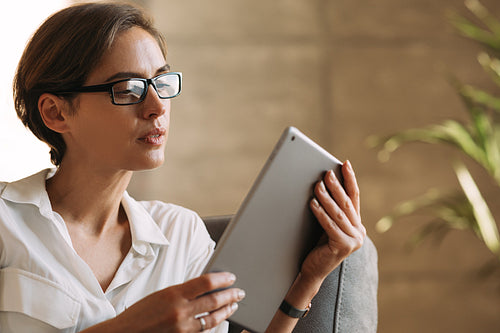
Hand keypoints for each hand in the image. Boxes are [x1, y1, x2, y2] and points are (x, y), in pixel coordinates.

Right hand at [113, 272, 244, 332]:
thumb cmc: (141, 313)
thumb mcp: (161, 295)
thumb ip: (183, 292)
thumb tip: (206, 286)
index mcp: (173, 293)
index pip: (205, 282)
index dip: (222, 279)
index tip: (232, 277)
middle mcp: (180, 311)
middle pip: (213, 301)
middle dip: (230, 296)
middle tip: (239, 292)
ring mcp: (182, 328)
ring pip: (212, 318)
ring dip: (225, 311)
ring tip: (233, 305)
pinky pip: (202, 331)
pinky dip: (212, 324)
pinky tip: (218, 319)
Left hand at [301, 160, 365, 283]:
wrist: (313, 270)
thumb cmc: (318, 245)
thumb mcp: (328, 225)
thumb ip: (333, 209)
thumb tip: (324, 182)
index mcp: (357, 224)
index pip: (354, 197)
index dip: (350, 179)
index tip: (345, 164)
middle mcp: (359, 232)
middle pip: (346, 204)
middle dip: (336, 186)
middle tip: (327, 173)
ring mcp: (353, 241)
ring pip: (338, 214)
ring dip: (327, 198)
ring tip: (317, 185)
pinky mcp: (343, 246)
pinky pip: (330, 225)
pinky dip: (320, 213)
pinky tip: (313, 203)